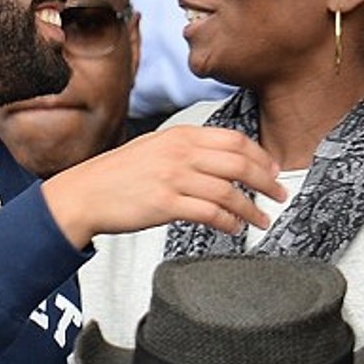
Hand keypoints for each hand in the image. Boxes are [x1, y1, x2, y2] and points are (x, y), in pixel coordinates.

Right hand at [42, 125, 284, 248]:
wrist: (84, 193)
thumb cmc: (118, 175)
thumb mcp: (155, 148)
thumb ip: (187, 151)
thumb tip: (222, 163)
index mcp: (180, 135)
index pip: (234, 140)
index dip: (260, 156)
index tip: (273, 169)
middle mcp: (180, 153)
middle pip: (239, 163)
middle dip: (266, 181)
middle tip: (280, 194)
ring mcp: (173, 178)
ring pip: (229, 191)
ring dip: (252, 208)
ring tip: (262, 219)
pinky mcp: (166, 204)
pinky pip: (210, 213)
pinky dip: (229, 222)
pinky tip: (235, 228)